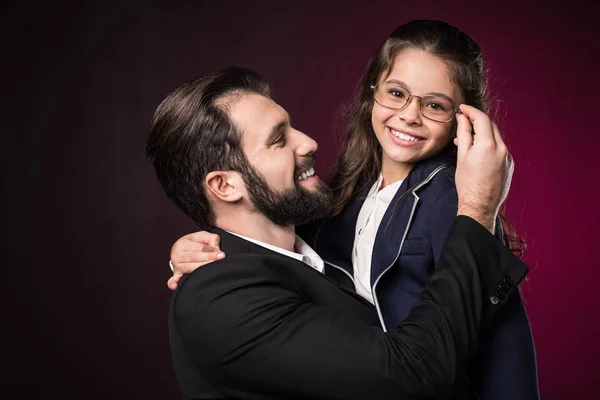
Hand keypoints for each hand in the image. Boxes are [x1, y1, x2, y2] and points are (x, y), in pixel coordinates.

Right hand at [168, 231, 224, 290]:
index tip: (221, 254)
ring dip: (202, 269)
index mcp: (182, 243)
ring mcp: (176, 266)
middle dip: (209, 259)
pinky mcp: (176, 275)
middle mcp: (177, 255)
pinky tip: (175, 285)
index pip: (200, 248)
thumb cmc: (193, 243)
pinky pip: (173, 279)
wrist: (181, 249)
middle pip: (194, 257)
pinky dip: (174, 283)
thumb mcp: (202, 236)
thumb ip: (212, 239)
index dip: (211, 251)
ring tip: (213, 269)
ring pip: (190, 268)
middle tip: (221, 259)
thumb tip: (218, 251)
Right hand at [454, 104, 513, 232]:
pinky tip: (478, 151)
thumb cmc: (468, 184)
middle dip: (477, 120)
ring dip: (483, 132)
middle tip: (464, 120)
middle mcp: (502, 148)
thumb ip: (463, 134)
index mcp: (488, 145)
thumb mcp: (462, 156)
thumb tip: (463, 119)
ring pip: (495, 136)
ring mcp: (508, 156)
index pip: (481, 118)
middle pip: (490, 125)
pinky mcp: (509, 164)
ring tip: (467, 138)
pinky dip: (489, 144)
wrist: (480, 205)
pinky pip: (499, 148)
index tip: (462, 109)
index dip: (471, 111)